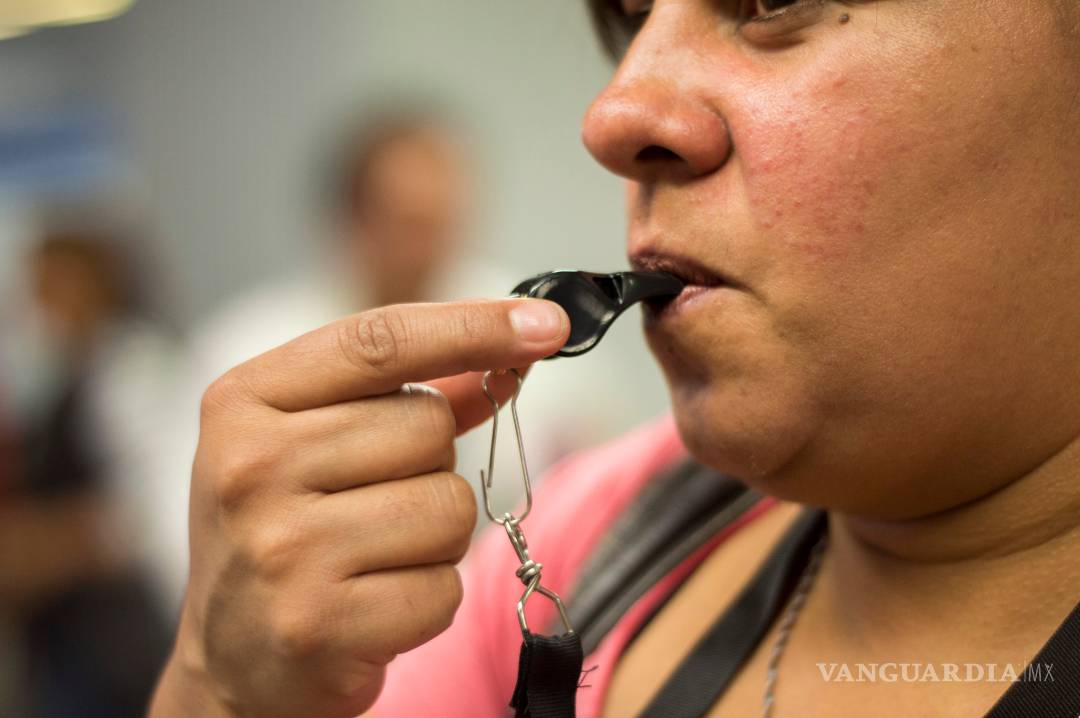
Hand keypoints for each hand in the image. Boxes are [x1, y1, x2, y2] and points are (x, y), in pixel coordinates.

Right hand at [150, 299, 568, 717]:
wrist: (232, 660)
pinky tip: (374, 603)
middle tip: (375, 500)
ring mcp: (281, 549)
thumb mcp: (316, 442)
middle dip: (433, 462)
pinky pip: (443, 587)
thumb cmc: (286, 530)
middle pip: (429, 426)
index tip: (549, 324)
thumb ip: (405, 392)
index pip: (380, 341)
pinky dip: (428, 597)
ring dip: (437, 535)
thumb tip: (511, 352)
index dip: (475, 326)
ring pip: (451, 507)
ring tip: (374, 555)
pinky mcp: (318, 624)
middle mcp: (250, 467)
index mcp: (244, 400)